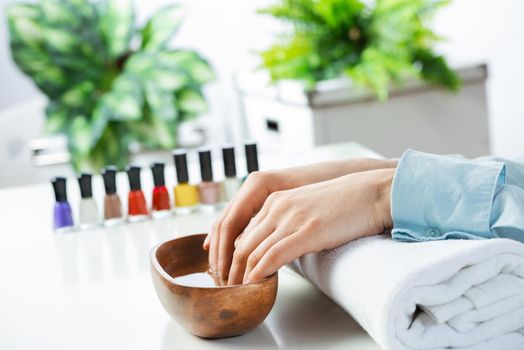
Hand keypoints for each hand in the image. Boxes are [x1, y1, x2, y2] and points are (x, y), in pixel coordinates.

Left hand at [228, 168, 393, 284]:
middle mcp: (277, 207)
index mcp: (275, 200)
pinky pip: (273, 256)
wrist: (371, 192)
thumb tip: (273, 246)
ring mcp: (291, 219)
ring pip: (252, 251)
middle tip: (228, 287)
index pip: (241, 231)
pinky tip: (253, 284)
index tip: (230, 272)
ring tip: (237, 291)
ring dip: (240, 275)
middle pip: (241, 244)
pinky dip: (259, 273)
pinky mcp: (307, 232)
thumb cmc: (343, 204)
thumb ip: (285, 221)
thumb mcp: (305, 207)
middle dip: (230, 268)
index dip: (231, 255)